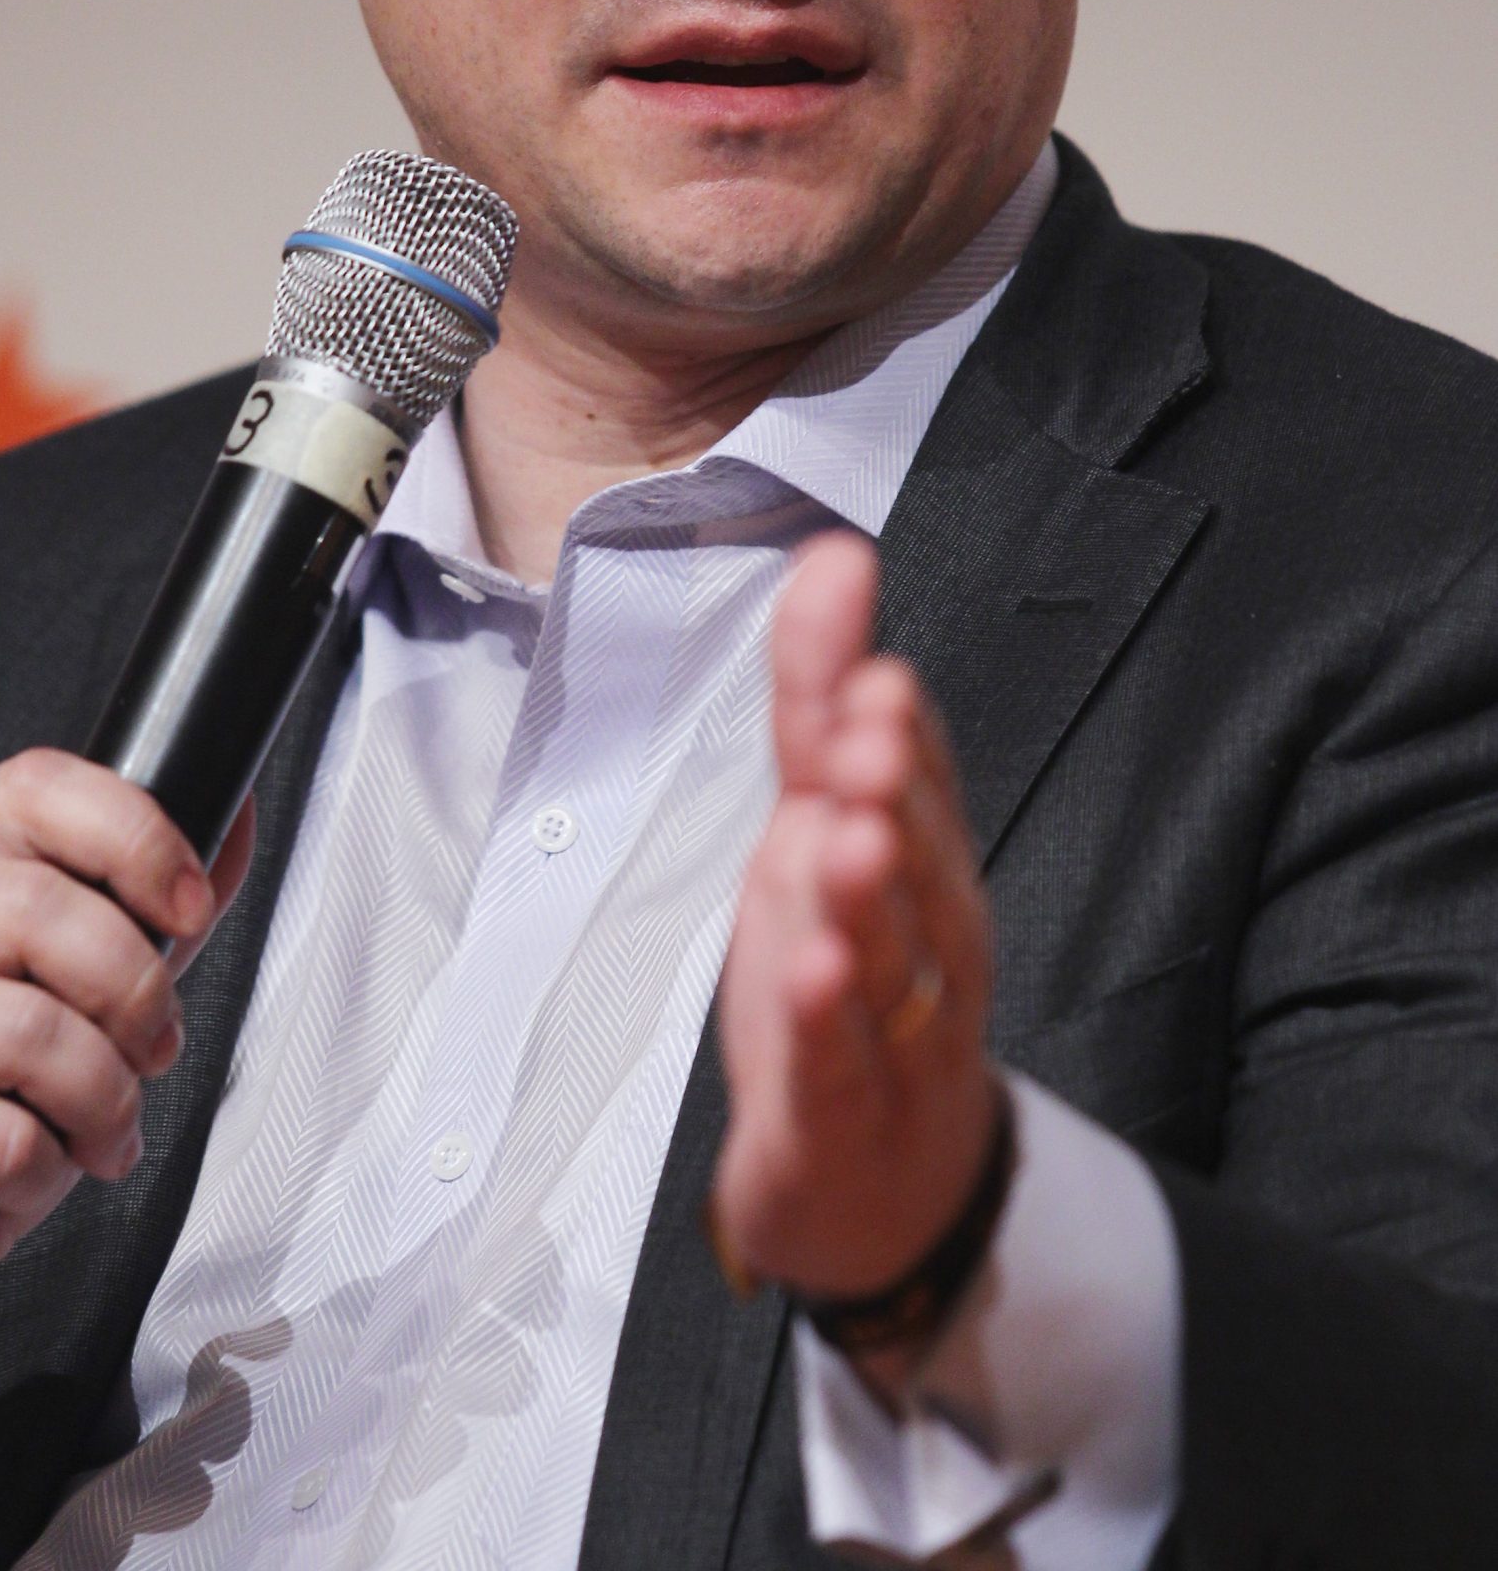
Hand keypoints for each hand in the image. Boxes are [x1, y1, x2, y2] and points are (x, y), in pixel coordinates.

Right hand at [0, 750, 252, 1440]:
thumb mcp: (61, 986)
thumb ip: (140, 910)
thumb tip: (229, 824)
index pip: (34, 790)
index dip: (135, 836)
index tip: (189, 904)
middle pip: (40, 908)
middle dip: (134, 989)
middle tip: (152, 1048)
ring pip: (31, 1028)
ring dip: (102, 1096)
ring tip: (100, 1129)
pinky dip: (43, 1170)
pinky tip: (24, 1177)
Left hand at [714, 531, 995, 1328]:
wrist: (870, 1189)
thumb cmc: (847, 983)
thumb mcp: (813, 823)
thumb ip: (818, 695)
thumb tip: (832, 551)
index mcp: (919, 862)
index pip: (920, 782)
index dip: (896, 727)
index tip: (871, 667)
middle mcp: (928, 942)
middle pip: (924, 863)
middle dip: (899, 792)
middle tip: (872, 725)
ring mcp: (898, 1038)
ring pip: (900, 963)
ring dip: (874, 896)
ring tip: (845, 833)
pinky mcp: (848, 1120)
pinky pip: (845, 1069)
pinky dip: (829, 1024)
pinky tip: (814, 974)